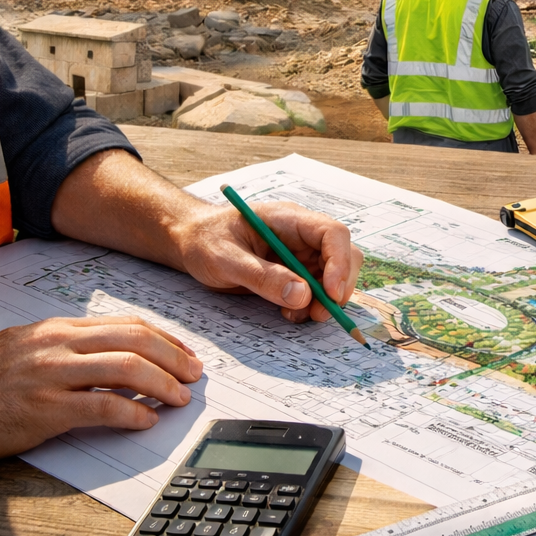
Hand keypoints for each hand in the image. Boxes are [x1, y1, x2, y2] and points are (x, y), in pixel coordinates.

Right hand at [0, 316, 202, 460]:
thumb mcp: (25, 348)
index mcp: (57, 329)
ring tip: (179, 398)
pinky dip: (132, 413)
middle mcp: (58, 345)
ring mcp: (51, 375)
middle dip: (175, 357)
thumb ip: (68, 348)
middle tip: (195, 374)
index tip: (185, 352)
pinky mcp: (43, 410)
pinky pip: (102, 406)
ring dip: (163, 384)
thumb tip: (113, 357)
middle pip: (136, 340)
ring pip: (127, 368)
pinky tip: (145, 420)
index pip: (127, 324)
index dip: (165, 338)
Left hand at [171, 201, 363, 322]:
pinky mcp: (296, 271)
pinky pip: (317, 288)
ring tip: (298, 315)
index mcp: (289, 219)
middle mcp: (302, 234)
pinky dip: (311, 305)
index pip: (332, 233)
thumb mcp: (226, 259)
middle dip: (339, 286)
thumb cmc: (205, 241)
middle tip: (320, 313)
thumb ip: (263, 276)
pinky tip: (290, 312)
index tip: (332, 294)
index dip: (340, 263)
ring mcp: (301, 252)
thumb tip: (303, 296)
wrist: (191, 243)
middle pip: (344, 254)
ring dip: (326, 299)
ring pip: (335, 274)